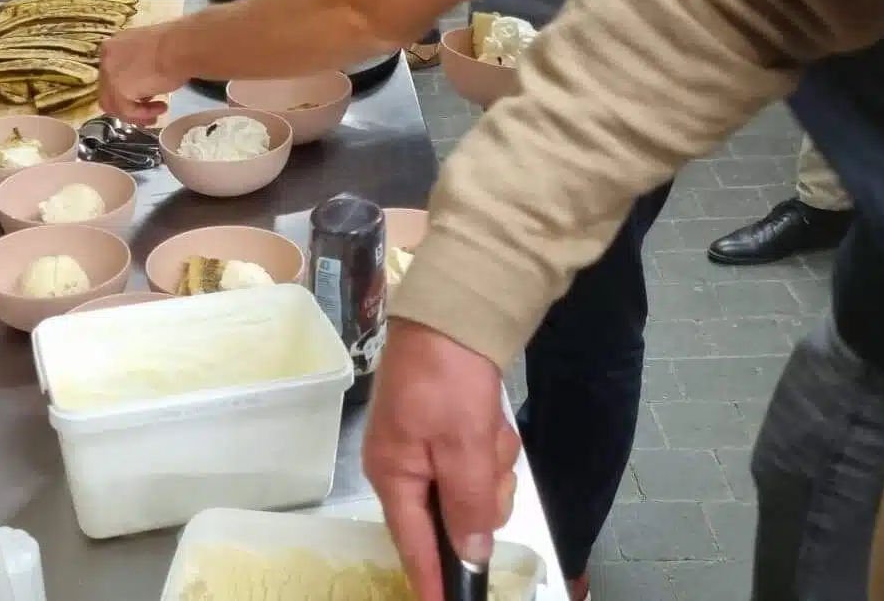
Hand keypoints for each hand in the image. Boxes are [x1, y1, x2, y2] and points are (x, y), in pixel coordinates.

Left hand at [96, 25, 180, 124]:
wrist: (180, 48)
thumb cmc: (175, 46)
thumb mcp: (151, 53)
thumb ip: (140, 66)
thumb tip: (143, 85)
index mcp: (113, 46)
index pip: (112, 75)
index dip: (128, 89)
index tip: (145, 96)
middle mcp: (107, 58)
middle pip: (109, 90)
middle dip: (129, 104)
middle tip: (148, 112)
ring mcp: (109, 74)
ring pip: (114, 104)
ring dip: (136, 113)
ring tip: (155, 116)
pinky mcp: (118, 90)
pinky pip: (126, 110)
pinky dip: (143, 114)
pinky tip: (160, 110)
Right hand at [363, 318, 519, 600]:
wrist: (453, 310)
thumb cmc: (447, 377)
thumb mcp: (463, 447)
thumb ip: (468, 506)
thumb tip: (470, 556)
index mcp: (393, 475)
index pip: (414, 545)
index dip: (433, 580)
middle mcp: (402, 467)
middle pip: (453, 515)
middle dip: (482, 491)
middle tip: (488, 458)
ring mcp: (423, 448)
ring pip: (472, 487)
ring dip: (490, 463)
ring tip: (487, 427)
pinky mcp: (443, 430)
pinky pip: (476, 460)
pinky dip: (489, 444)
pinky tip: (488, 418)